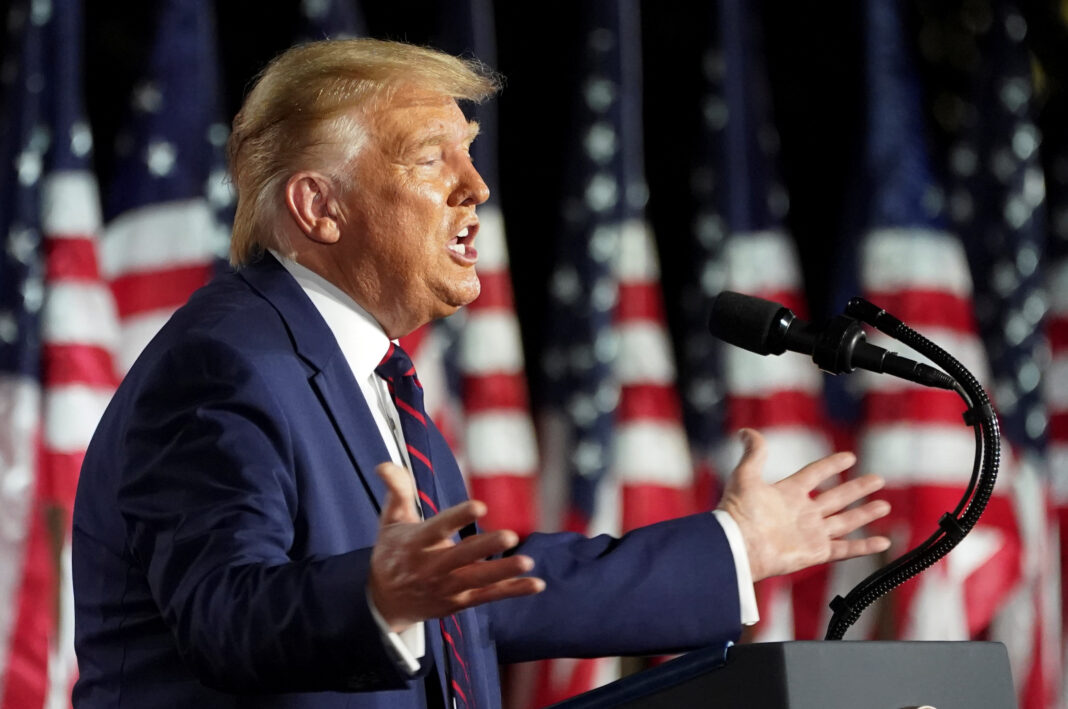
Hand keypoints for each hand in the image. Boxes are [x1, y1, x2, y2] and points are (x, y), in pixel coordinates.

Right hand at [368, 462, 544, 631]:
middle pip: (462, 557)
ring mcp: (447, 587)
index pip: (438, 528)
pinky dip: (512, 591)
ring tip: (528, 562)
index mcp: (416, 544)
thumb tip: (385, 465)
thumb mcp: (390, 521)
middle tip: (511, 535)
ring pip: (478, 579)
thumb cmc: (392, 554)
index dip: (459, 517)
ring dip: (504, 571)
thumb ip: (396, 490)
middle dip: (486, 546)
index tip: (480, 505)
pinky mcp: (459, 602)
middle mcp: (432, 567)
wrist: (383, 602)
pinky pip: (488, 597)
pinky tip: (536, 583)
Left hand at [717, 429, 890, 581]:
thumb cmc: (738, 512)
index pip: (815, 474)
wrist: (738, 545)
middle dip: (857, 489)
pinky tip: (884, 542)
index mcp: (788, 493)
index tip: (850, 457)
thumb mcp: (746, 476)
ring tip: (884, 506)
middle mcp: (802, 512)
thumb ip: (754, 453)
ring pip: (845, 521)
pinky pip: (846, 549)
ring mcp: (810, 533)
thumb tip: (746, 431)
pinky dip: (865, 546)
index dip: (832, 465)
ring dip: (865, 514)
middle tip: (878, 479)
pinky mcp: (816, 552)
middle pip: (836, 497)